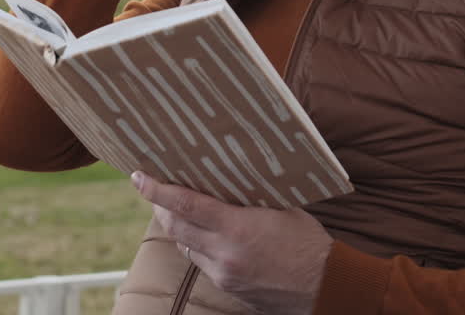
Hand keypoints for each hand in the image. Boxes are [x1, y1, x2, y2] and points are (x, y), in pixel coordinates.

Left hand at [132, 171, 332, 314]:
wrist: (325, 287)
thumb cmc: (309, 242)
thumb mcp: (281, 209)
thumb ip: (250, 199)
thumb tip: (228, 180)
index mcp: (237, 227)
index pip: (185, 204)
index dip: (157, 190)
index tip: (139, 177)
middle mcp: (224, 252)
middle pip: (176, 226)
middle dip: (160, 206)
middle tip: (153, 189)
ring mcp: (224, 273)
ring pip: (185, 245)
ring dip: (178, 227)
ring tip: (177, 209)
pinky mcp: (227, 287)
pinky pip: (201, 262)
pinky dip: (197, 245)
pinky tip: (204, 234)